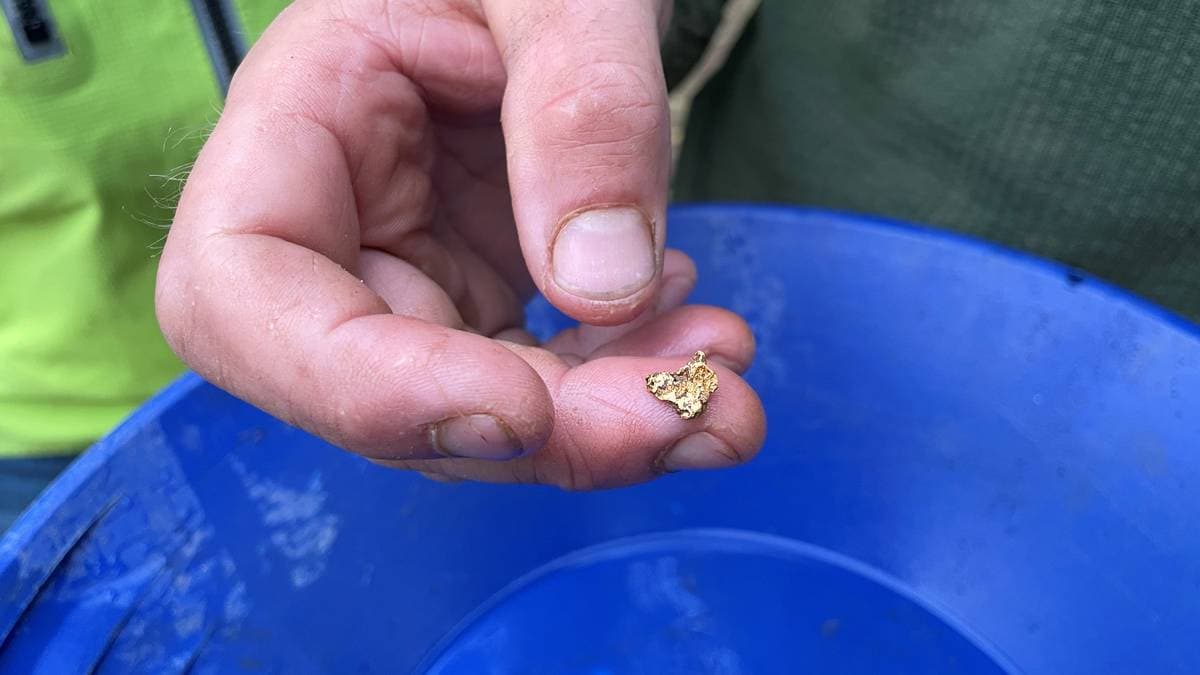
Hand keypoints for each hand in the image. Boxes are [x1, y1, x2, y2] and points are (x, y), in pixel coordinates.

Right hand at [156, 0, 764, 487]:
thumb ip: (581, 106)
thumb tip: (603, 285)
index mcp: (291, 129)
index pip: (244, 298)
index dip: (360, 387)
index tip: (517, 409)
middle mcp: (334, 226)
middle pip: (384, 390)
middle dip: (540, 432)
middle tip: (687, 416)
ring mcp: (410, 274)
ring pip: (476, 412)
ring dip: (604, 427)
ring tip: (724, 390)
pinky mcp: (484, 298)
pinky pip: (544, 383)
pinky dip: (626, 383)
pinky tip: (699, 333)